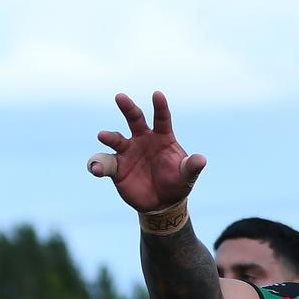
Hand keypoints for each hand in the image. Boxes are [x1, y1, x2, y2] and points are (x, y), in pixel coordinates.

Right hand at [87, 91, 206, 211]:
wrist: (162, 203)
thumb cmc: (177, 183)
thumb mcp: (187, 177)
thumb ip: (191, 167)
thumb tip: (201, 160)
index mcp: (163, 138)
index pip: (162, 119)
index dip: (160, 107)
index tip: (157, 95)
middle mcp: (143, 140)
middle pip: (135, 119)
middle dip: (128, 107)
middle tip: (120, 97)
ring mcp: (128, 152)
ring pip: (116, 139)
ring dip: (109, 137)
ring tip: (103, 136)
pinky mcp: (116, 168)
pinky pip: (104, 163)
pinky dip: (97, 165)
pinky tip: (97, 169)